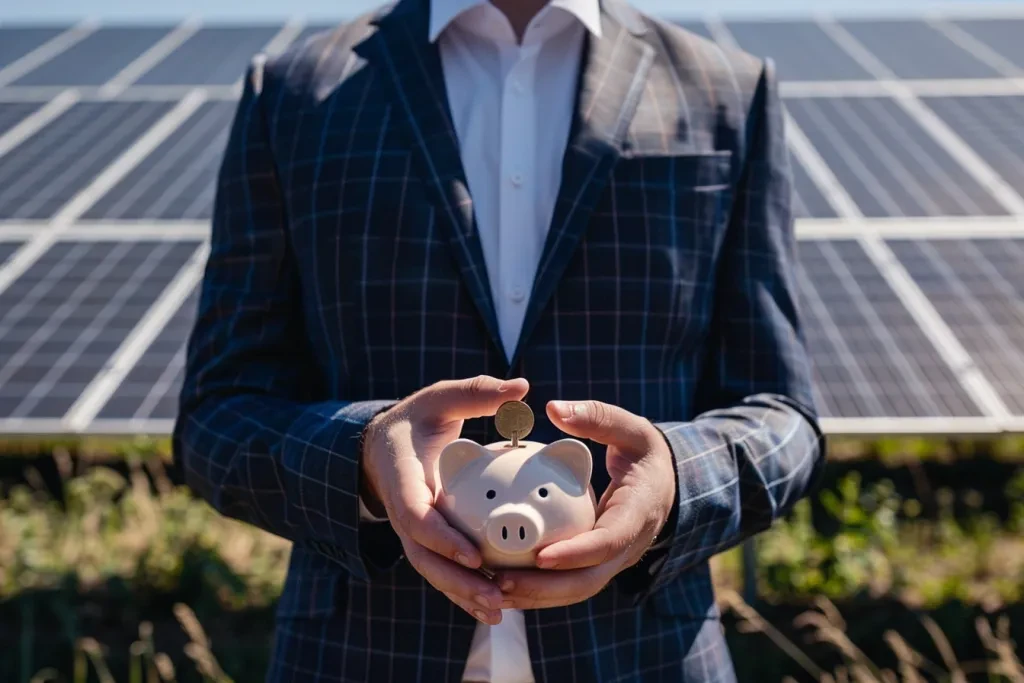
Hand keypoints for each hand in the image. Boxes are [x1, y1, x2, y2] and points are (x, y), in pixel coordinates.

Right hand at [362, 375, 528, 624]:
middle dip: (457, 580)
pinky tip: (495, 612)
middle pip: (424, 556)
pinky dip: (464, 593)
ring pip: (433, 572)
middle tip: (494, 596)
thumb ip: (477, 392)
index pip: (416, 515)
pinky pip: (443, 572)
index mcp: (404, 478)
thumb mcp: (440, 398)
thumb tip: (521, 388)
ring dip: (463, 594)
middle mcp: (405, 512)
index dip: (442, 538)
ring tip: (499, 611)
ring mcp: (413, 532)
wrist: (383, 448)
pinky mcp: (426, 543)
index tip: (473, 554)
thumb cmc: (417, 419)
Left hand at [495, 400, 675, 609]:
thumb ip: (597, 417)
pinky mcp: (595, 566)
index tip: (541, 555)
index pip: (608, 543)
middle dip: (545, 587)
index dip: (576, 554)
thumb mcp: (632, 430)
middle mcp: (625, 548)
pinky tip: (500, 582)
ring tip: (493, 588)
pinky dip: (537, 589)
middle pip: (587, 581)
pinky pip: (567, 584)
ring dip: (535, 595)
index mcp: (637, 515)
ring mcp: (611, 562)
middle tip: (503, 581)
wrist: (666, 486)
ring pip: (574, 590)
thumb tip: (555, 409)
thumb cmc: (646, 454)